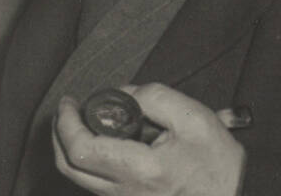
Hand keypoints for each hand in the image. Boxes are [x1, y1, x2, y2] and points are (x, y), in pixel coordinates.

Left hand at [53, 84, 244, 195]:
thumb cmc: (220, 164)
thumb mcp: (194, 118)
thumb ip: (153, 97)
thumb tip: (123, 94)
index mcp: (140, 170)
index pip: (81, 150)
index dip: (66, 122)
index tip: (69, 101)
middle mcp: (126, 193)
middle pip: (70, 167)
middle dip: (60, 134)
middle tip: (68, 109)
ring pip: (80, 179)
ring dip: (72, 147)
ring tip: (83, 121)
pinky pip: (97, 185)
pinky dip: (89, 161)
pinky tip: (103, 141)